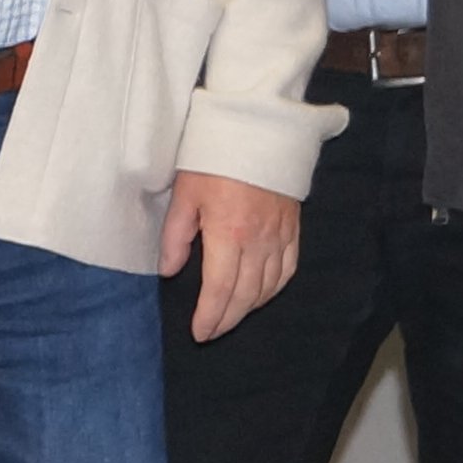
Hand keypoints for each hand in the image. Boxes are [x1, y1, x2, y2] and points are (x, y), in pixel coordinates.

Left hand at [161, 170, 300, 340]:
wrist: (258, 130)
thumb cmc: (214, 159)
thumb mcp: (184, 195)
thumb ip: (175, 237)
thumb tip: (169, 271)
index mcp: (228, 234)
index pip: (220, 290)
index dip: (210, 316)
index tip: (199, 332)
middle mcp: (258, 241)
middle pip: (245, 295)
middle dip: (228, 320)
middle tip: (211, 332)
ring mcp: (279, 236)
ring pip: (269, 286)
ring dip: (249, 307)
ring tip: (230, 316)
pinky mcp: (293, 228)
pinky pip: (288, 268)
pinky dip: (275, 288)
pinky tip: (262, 294)